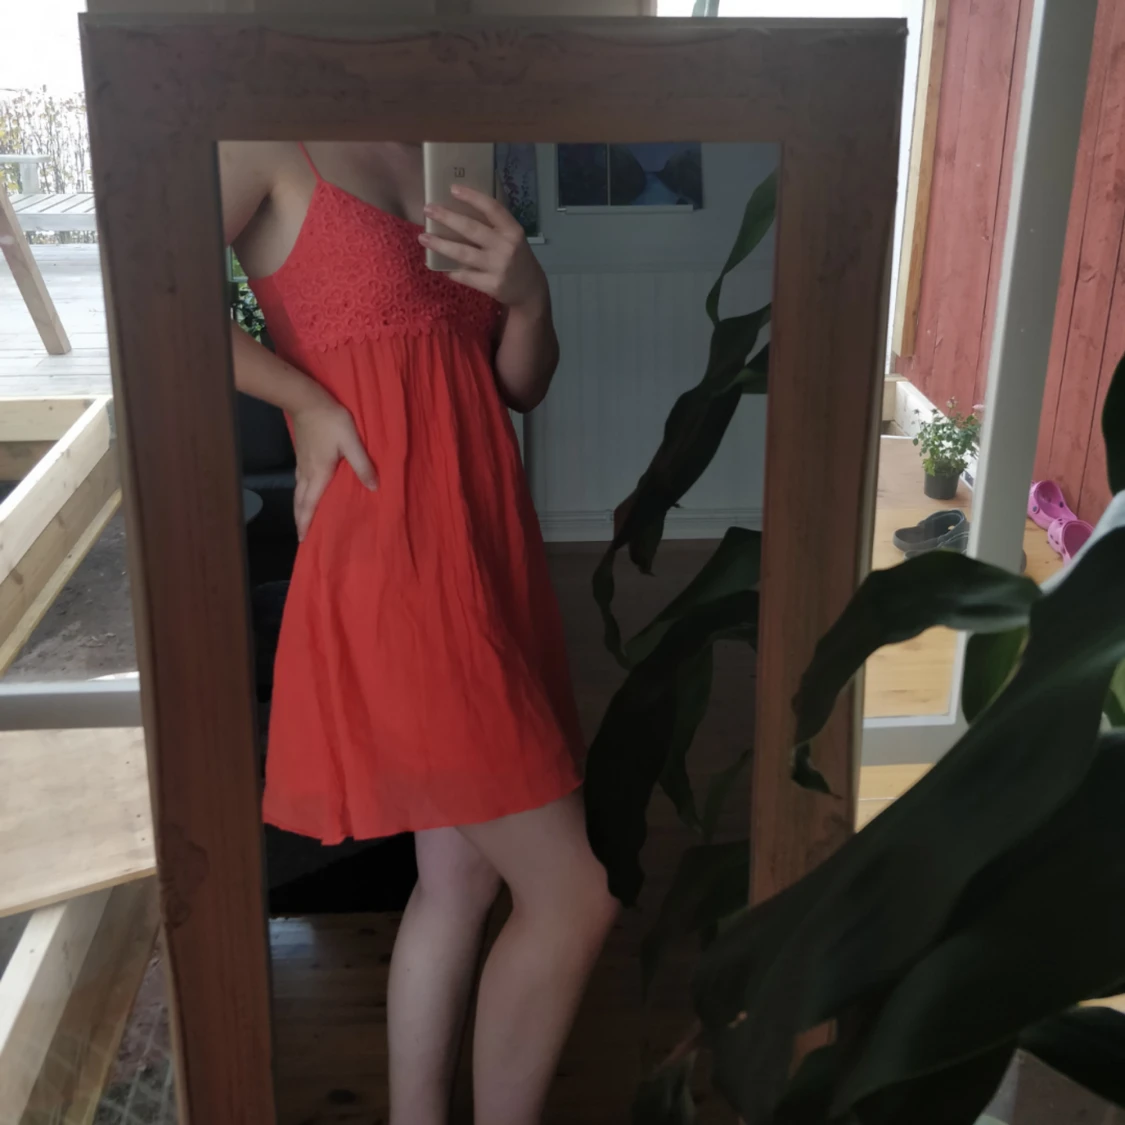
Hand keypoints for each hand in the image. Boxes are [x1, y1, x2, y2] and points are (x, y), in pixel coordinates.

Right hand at [291, 396, 376, 541]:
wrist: (306, 400)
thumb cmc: (330, 421)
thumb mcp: (352, 442)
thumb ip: (362, 465)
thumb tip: (374, 488)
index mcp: (319, 474)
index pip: (310, 504)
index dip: (306, 523)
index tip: (303, 539)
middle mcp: (306, 473)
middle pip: (300, 502)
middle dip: (300, 520)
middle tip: (301, 536)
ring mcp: (301, 463)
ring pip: (298, 492)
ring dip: (300, 507)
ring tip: (303, 518)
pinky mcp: (301, 455)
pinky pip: (299, 482)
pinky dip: (301, 494)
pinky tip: (306, 492)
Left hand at [420, 185, 547, 310]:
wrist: (529, 290)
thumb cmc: (516, 256)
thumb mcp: (513, 236)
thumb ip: (496, 222)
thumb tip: (470, 198)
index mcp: (512, 230)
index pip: (492, 208)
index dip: (472, 197)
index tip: (453, 188)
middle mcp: (506, 247)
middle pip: (472, 229)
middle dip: (447, 218)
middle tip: (428, 210)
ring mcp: (498, 267)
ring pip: (463, 254)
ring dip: (441, 245)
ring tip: (423, 237)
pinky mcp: (491, 285)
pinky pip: (465, 276)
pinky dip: (451, 271)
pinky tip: (439, 265)